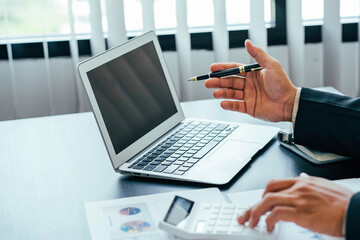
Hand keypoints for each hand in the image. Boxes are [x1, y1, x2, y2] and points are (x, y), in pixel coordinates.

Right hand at [205, 40, 296, 121]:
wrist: (289, 103)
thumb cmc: (282, 84)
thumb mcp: (271, 65)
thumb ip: (258, 54)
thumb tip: (248, 42)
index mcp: (252, 73)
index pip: (234, 70)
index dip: (223, 69)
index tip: (212, 68)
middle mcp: (249, 84)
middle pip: (229, 82)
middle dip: (218, 82)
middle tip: (208, 82)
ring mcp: (248, 96)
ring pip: (231, 94)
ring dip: (222, 93)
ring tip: (214, 93)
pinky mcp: (249, 108)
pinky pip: (236, 106)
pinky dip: (229, 105)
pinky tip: (223, 103)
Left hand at [237, 174, 353, 235]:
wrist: (357, 211)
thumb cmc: (345, 202)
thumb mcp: (325, 186)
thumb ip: (310, 183)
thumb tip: (303, 177)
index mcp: (304, 181)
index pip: (275, 183)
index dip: (263, 193)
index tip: (258, 202)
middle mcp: (299, 187)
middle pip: (268, 191)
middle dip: (254, 204)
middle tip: (247, 214)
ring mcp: (299, 199)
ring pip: (268, 201)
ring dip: (256, 212)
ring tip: (252, 222)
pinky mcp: (301, 212)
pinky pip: (277, 214)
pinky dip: (269, 220)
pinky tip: (269, 227)